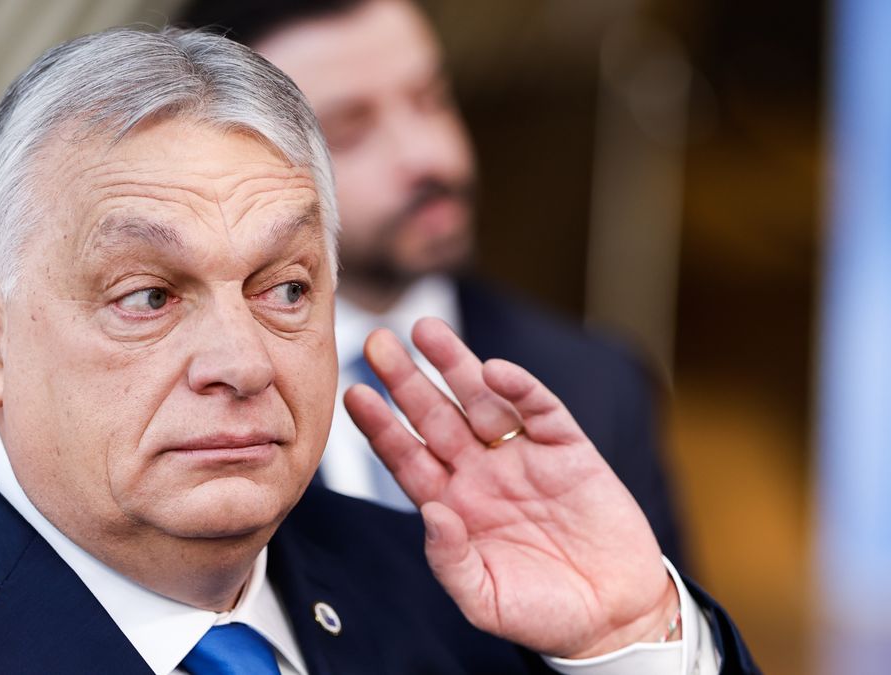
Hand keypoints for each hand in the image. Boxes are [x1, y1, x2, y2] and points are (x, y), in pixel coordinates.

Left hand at [342, 318, 678, 657]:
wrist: (612, 619)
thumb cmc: (541, 614)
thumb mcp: (484, 599)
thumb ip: (451, 560)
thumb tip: (432, 513)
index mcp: (453, 505)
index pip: (407, 457)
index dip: (381, 426)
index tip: (354, 395)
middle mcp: (481, 473)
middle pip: (435, 417)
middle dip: (406, 380)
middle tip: (378, 343)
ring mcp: (524, 458)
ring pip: (482, 402)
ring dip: (456, 365)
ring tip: (427, 330)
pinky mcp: (569, 451)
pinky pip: (541, 411)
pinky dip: (521, 389)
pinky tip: (496, 370)